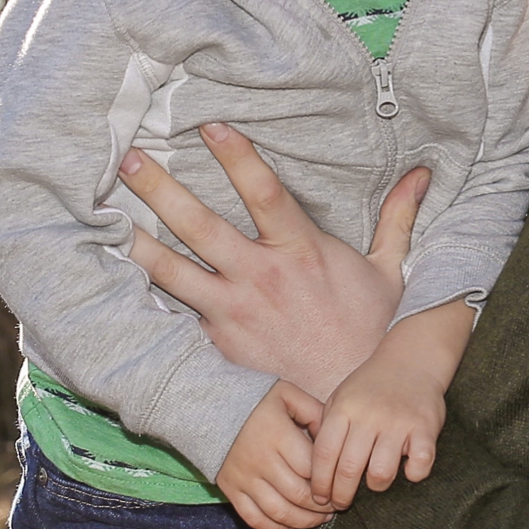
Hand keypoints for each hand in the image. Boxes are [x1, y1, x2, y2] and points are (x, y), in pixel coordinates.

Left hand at [119, 124, 429, 399]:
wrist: (346, 404)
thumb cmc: (366, 333)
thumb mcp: (387, 271)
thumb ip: (398, 218)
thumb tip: (423, 174)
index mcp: (301, 251)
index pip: (264, 191)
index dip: (237, 155)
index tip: (210, 125)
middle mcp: (261, 278)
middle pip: (201, 226)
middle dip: (161, 190)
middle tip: (127, 159)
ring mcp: (235, 312)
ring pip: (174, 271)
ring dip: (138, 241)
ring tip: (105, 217)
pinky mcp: (219, 343)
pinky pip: (176, 313)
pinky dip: (147, 294)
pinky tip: (119, 276)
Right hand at [216, 380, 330, 528]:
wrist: (211, 408)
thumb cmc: (256, 401)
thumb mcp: (287, 395)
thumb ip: (314, 411)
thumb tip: (333, 438)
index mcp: (278, 435)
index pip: (311, 468)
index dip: (329, 481)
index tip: (340, 484)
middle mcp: (261, 460)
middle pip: (298, 494)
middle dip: (322, 505)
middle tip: (336, 506)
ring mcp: (244, 478)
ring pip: (279, 512)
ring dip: (304, 521)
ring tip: (320, 518)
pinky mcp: (231, 490)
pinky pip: (254, 519)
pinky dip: (275, 527)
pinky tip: (291, 524)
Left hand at [310, 298, 475, 509]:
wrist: (412, 359)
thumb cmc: (371, 386)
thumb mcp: (340, 397)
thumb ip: (326, 428)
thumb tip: (311, 470)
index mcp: (344, 409)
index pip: (324, 454)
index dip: (319, 483)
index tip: (320, 498)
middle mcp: (370, 416)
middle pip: (349, 469)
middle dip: (342, 495)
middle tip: (341, 504)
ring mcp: (398, 422)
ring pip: (381, 473)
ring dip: (375, 486)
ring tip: (373, 484)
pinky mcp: (425, 427)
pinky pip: (419, 464)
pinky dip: (413, 474)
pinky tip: (407, 471)